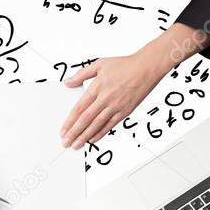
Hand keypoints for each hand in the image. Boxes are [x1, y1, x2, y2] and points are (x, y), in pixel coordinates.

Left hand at [60, 23, 209, 149]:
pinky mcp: (125, 111)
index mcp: (97, 87)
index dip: (69, 121)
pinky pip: (110, 125)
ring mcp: (116, 106)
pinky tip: (92, 139)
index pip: (79, 108)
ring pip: (97, 125)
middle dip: (74, 133)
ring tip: (76, 145)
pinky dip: (100, 133)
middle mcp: (106, 98)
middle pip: (86, 119)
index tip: (63, 130)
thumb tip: (68, 82)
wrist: (147, 67)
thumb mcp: (99, 64)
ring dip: (85, 136)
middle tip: (66, 142)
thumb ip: (81, 74)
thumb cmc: (125, 65)